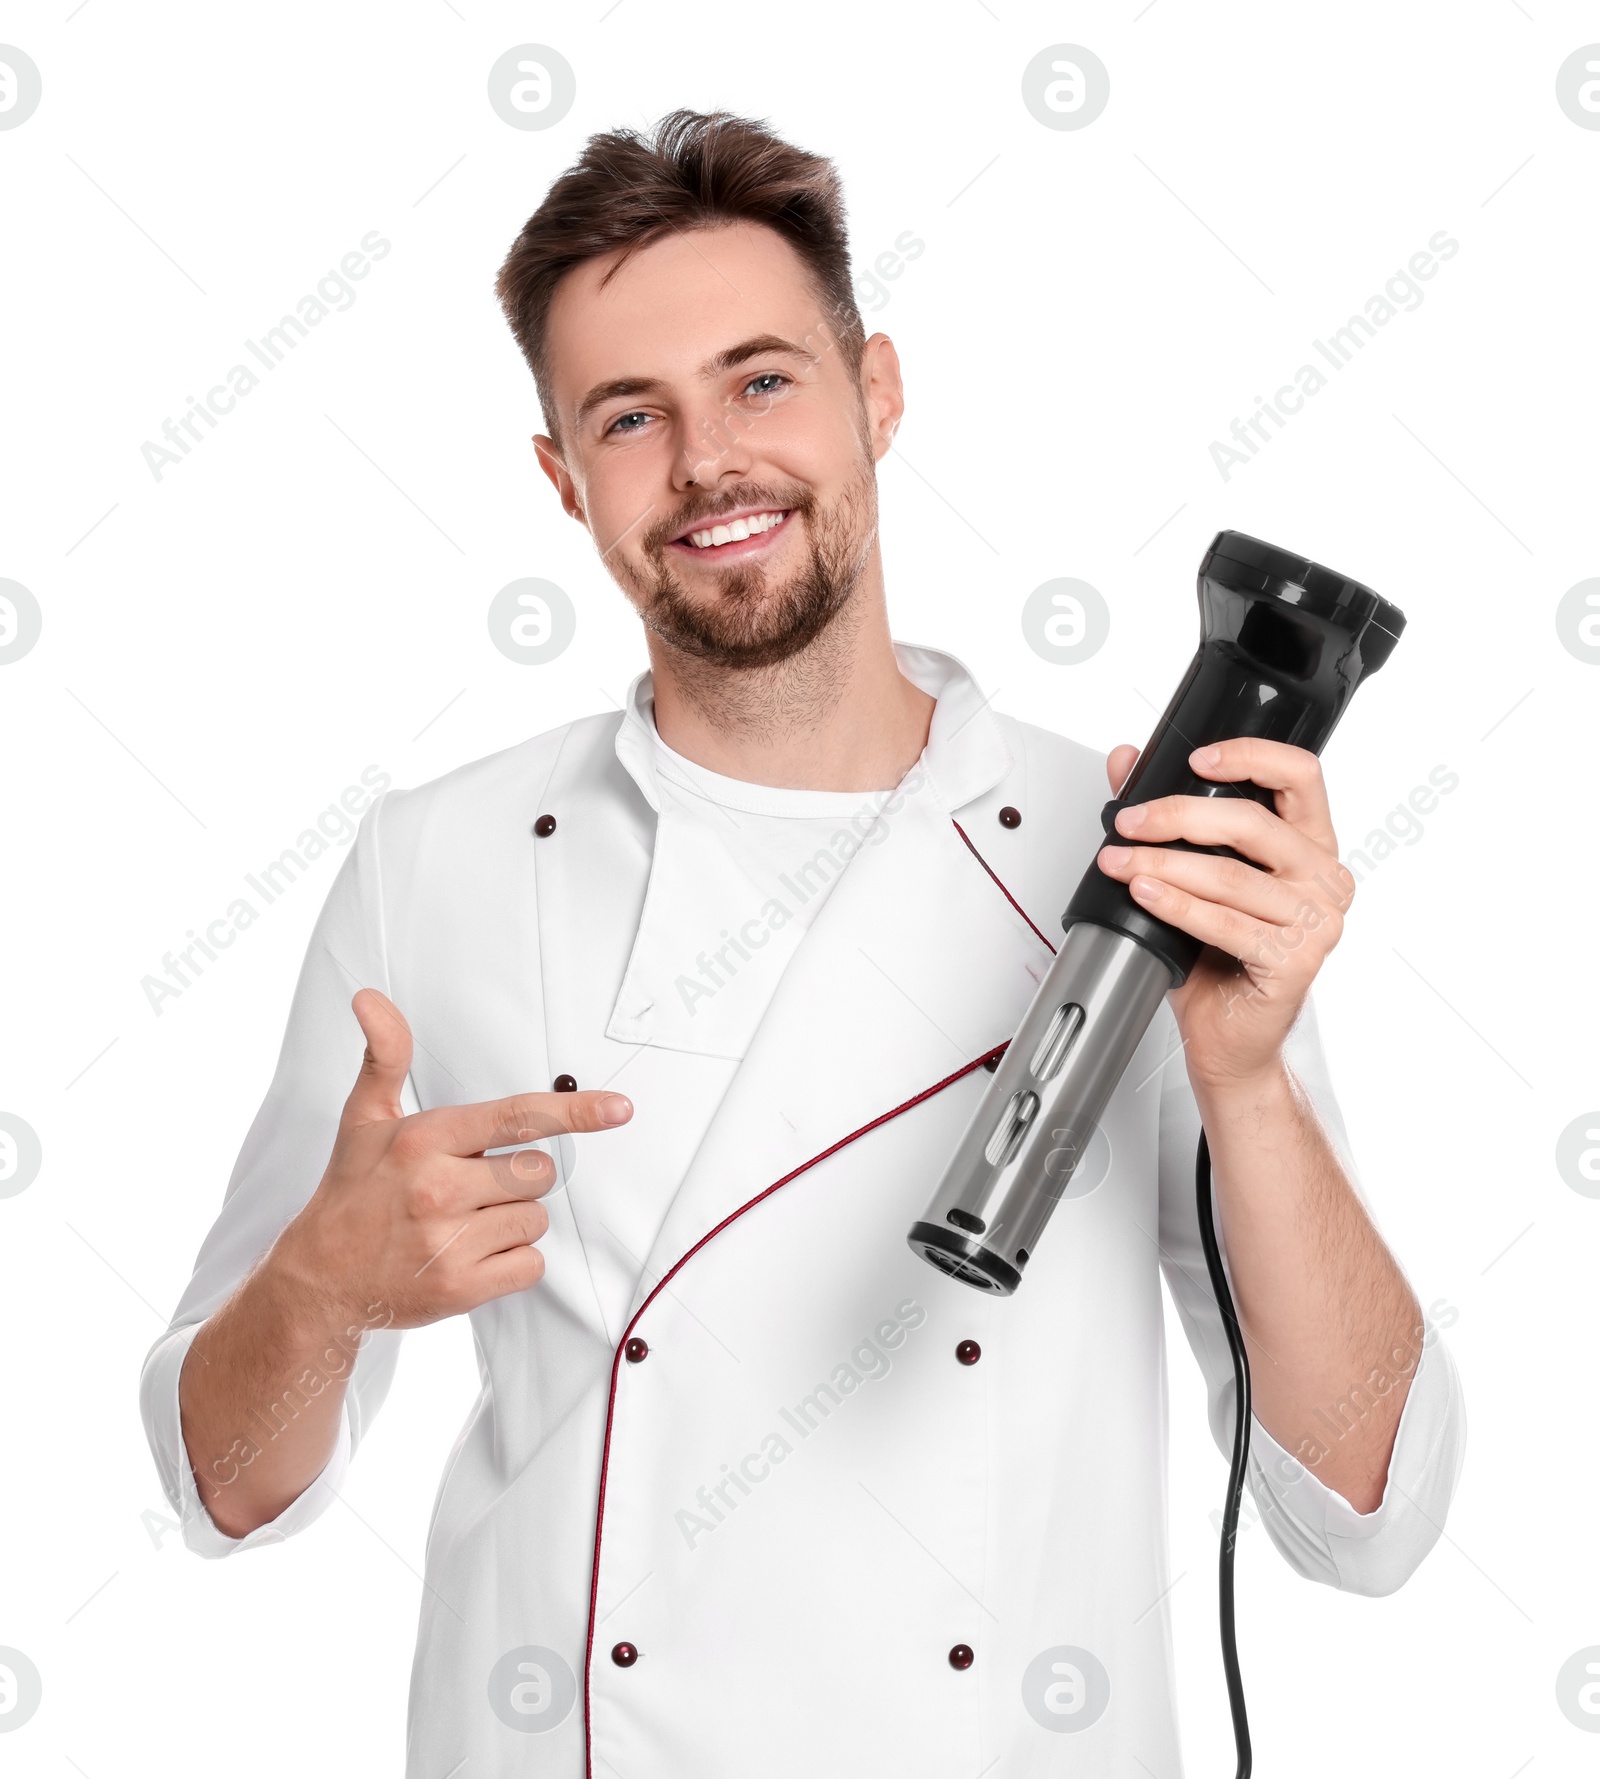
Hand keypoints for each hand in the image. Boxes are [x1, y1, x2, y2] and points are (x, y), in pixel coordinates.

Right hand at [269, 988, 632, 1329]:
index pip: (516, 1116)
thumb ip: (385, 1055)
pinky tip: (470, 1255)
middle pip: (538, 1172)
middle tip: (472, 1186)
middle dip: (517, 1178)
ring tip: (462, 1223)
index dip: (574, 1111)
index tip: (618, 1108)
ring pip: (536, 1220)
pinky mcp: (460, 1288)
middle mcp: (438, 1188)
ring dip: (512, 1222)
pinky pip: (530, 1265)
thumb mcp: (365, 1117)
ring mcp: (449, 1242)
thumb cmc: (352, 1191)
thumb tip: (370, 998)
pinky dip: (511, 1263)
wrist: (318, 1279)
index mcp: (424, 1139)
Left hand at [1095, 739, 1354, 1090]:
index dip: (1250, 756)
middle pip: (1253, 824)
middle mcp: (1324, 879)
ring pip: (1230, 876)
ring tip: (1119, 862)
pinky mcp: (1296, 962)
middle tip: (1128, 822)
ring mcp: (1317, 922)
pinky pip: (1226, 923)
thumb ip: (1166, 814)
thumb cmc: (1217, 958)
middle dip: (1177, 816)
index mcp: (1310, 846)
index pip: (1300, 776)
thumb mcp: (1192, 875)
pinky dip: (1176, 906)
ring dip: (1164, 864)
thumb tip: (1126, 760)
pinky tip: (1144, 893)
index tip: (1197, 758)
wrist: (1228, 1037)